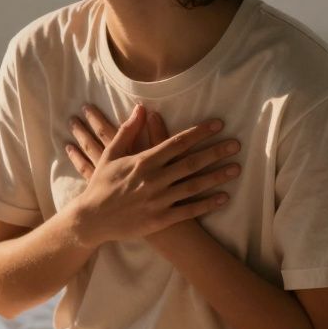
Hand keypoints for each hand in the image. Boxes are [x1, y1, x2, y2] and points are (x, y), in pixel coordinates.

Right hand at [63, 103, 241, 246]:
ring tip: (236, 168)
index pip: (177, 143)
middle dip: (216, 152)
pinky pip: (188, 210)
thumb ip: (127, 131)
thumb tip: (141, 108)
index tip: (218, 125)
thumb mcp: (110, 155)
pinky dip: (207, 204)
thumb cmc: (101, 185)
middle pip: (191, 162)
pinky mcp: (160, 219)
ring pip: (194, 185)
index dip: (199, 133)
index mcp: (143, 161)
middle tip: (236, 145)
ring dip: (217, 176)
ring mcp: (158, 200)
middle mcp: (154, 179)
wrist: (92, 220)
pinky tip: (224, 197)